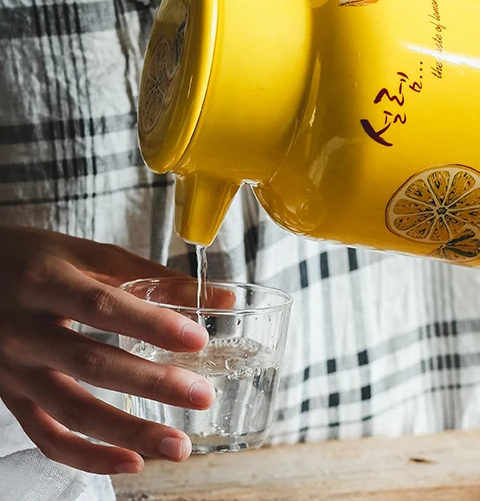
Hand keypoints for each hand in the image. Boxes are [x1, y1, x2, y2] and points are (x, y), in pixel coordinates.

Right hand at [0, 225, 213, 474]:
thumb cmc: (34, 259)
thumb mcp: (86, 253)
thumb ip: (150, 276)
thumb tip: (221, 299)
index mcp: (45, 282)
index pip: (102, 307)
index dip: (151, 325)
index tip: (197, 340)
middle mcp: (24, 330)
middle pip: (91, 363)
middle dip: (152, 384)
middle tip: (202, 397)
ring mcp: (14, 369)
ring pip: (71, 409)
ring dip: (128, 432)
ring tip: (178, 445)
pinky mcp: (10, 397)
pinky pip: (46, 436)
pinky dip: (87, 456)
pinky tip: (130, 462)